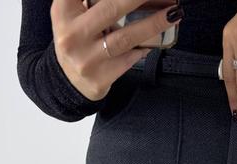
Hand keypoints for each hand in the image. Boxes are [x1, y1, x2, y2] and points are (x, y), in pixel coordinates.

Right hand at [50, 0, 182, 101]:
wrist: (68, 81)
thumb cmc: (77, 38)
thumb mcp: (72, 12)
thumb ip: (94, 0)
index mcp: (63, 11)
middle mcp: (72, 35)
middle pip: (112, 7)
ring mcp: (86, 59)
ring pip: (126, 37)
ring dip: (154, 23)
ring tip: (173, 13)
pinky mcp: (100, 78)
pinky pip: (129, 58)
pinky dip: (146, 46)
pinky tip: (161, 37)